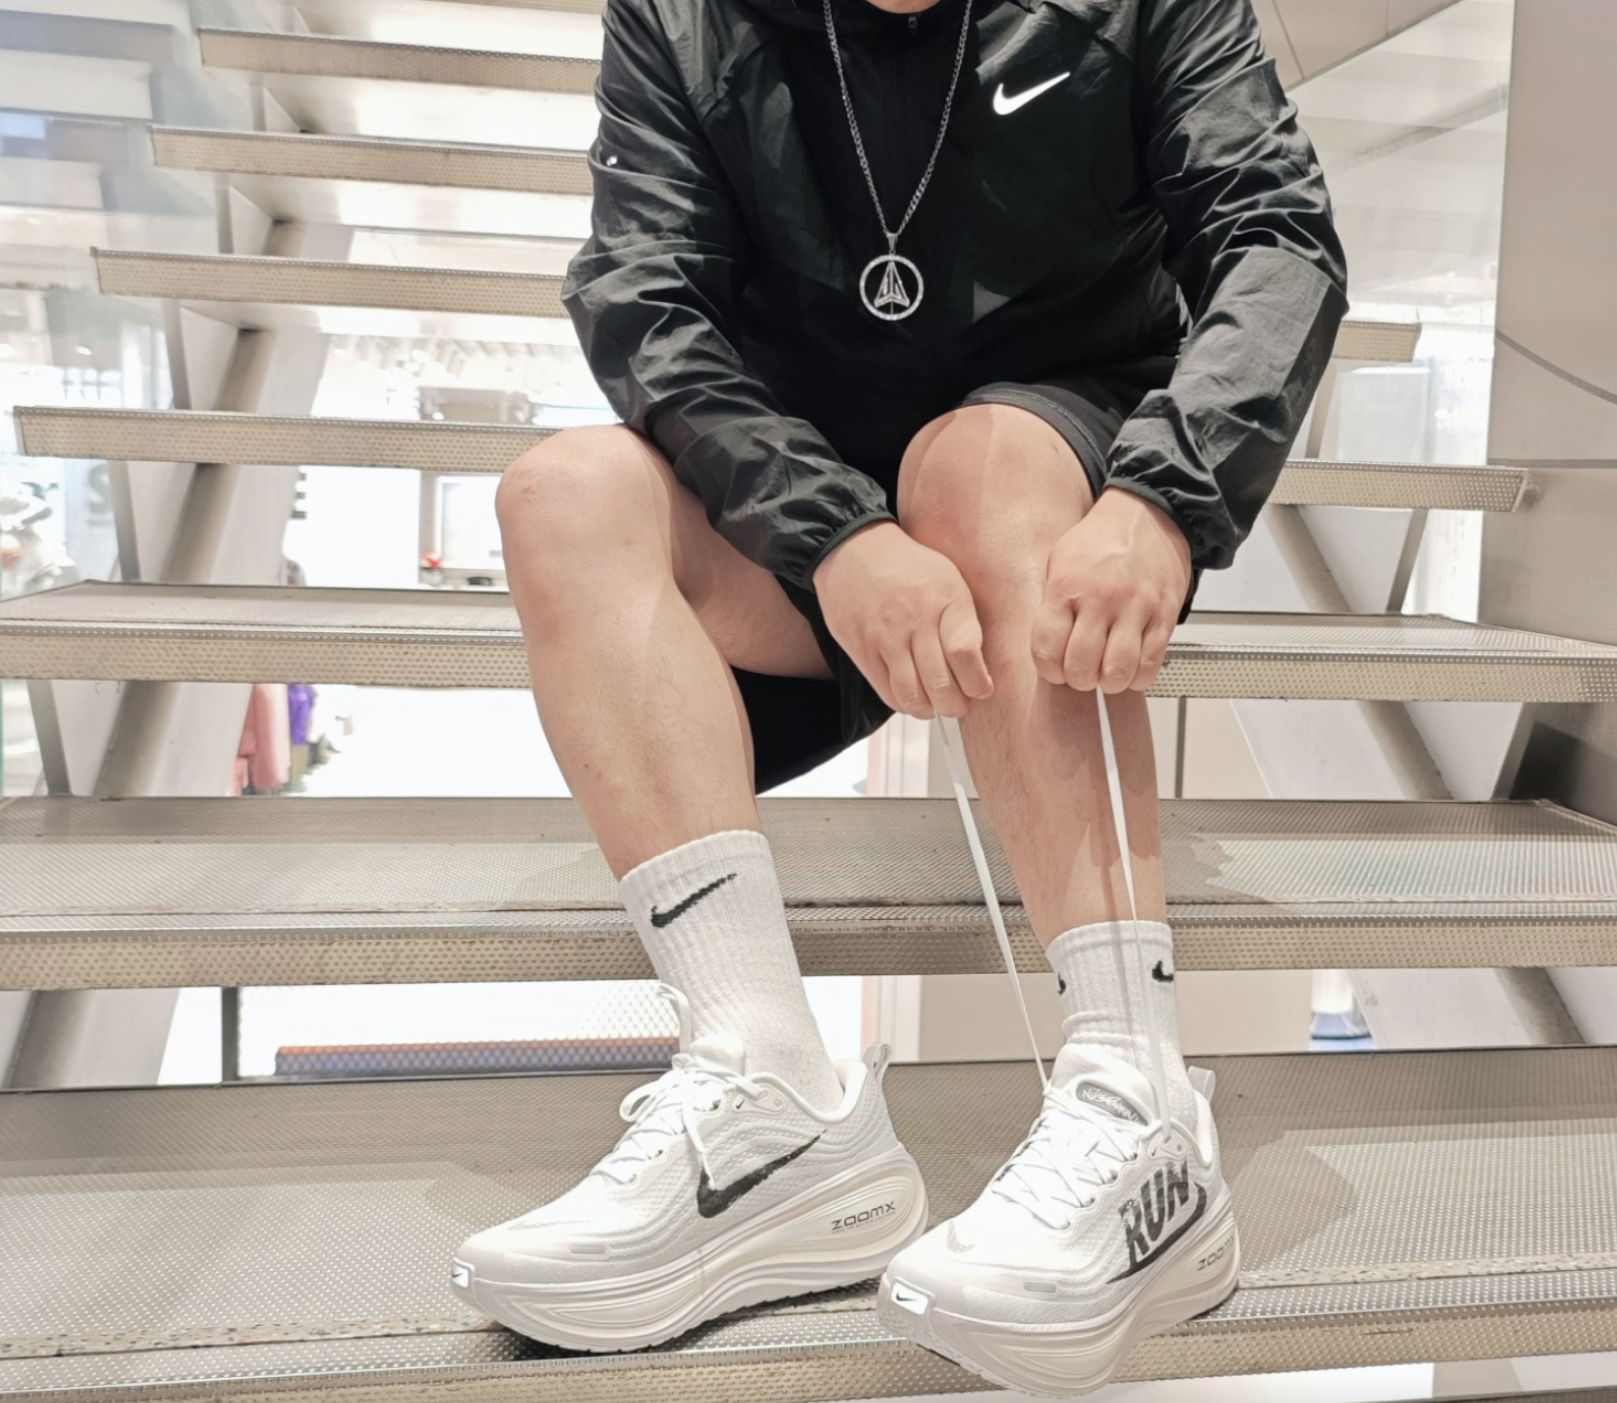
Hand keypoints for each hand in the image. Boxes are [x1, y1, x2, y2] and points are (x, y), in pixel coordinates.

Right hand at [813, 521, 992, 718]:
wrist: (853, 552)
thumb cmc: (909, 568)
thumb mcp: (950, 580)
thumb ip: (966, 623)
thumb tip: (981, 671)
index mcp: (945, 599)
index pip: (965, 654)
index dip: (978, 683)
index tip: (981, 689)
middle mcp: (915, 620)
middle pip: (940, 685)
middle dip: (956, 705)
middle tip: (960, 703)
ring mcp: (885, 638)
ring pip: (913, 696)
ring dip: (930, 710)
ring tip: (936, 703)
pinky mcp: (863, 651)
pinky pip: (888, 693)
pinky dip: (905, 703)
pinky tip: (913, 694)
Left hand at [1031, 488, 1190, 693]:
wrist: (1149, 514)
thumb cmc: (1100, 540)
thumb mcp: (1058, 562)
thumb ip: (1051, 605)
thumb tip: (1047, 649)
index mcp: (1066, 587)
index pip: (1046, 649)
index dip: (1049, 670)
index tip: (1054, 669)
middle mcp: (1100, 599)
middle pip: (1080, 667)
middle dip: (1078, 680)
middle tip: (1081, 672)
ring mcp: (1135, 608)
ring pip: (1117, 672)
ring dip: (1108, 683)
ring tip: (1106, 673)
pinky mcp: (1165, 615)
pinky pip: (1150, 664)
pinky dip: (1138, 677)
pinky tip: (1130, 668)